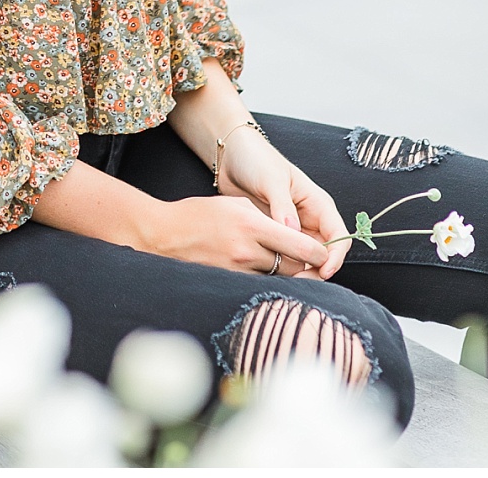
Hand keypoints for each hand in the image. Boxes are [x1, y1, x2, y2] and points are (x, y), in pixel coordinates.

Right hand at [143, 193, 335, 276]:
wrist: (162, 234)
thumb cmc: (197, 214)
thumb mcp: (234, 205)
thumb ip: (266, 219)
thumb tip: (292, 233)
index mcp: (252, 225)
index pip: (303, 246)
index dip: (322, 253)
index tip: (325, 252)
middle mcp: (248, 251)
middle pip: (296, 266)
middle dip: (305, 263)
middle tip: (307, 259)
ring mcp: (239, 270)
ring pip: (280, 277)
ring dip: (285, 271)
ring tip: (280, 261)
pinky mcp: (230, 281)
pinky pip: (260, 283)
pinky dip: (266, 278)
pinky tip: (260, 270)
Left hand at [215, 127, 350, 279]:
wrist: (232, 156)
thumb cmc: (257, 160)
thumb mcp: (272, 180)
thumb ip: (282, 206)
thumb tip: (293, 231)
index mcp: (318, 204)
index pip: (338, 236)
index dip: (335, 256)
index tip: (323, 271)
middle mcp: (309, 219)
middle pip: (323, 252)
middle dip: (316, 268)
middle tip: (300, 282)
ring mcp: (292, 228)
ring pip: (304, 256)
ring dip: (298, 269)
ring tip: (284, 280)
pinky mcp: (274, 233)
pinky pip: (283, 253)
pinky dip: (281, 263)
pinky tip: (270, 270)